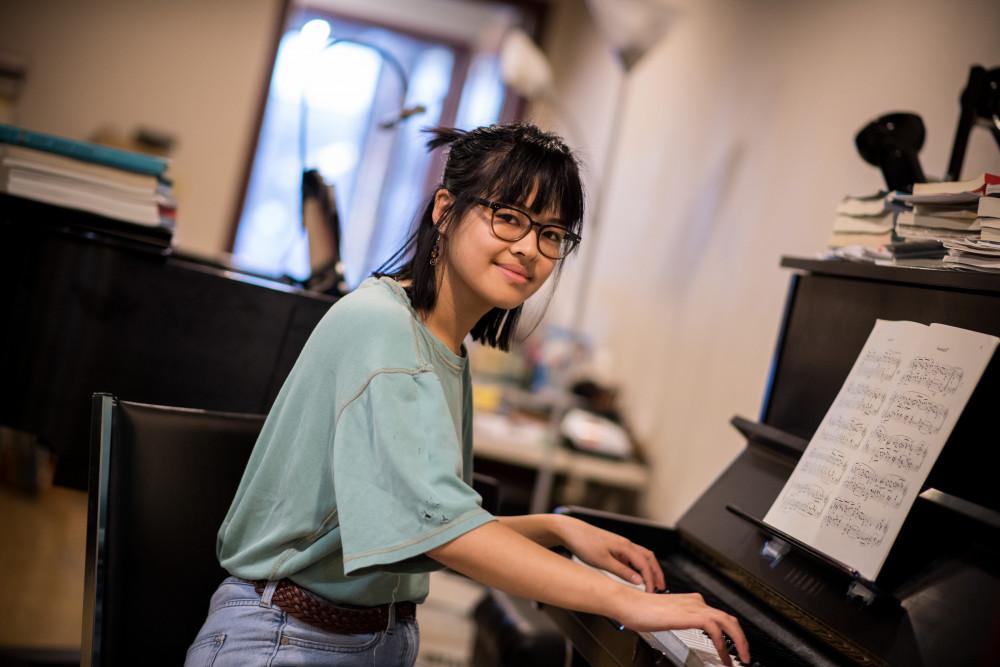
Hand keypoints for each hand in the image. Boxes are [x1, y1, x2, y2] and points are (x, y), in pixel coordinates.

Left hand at [554, 516, 664, 592]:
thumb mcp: (603, 561)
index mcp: (625, 546)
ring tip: (650, 582)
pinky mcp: (614, 547)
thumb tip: (638, 580)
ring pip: (641, 556)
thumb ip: (621, 571)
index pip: (645, 565)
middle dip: (656, 573)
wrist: (571, 531)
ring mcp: (620, 545)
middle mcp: (625, 544)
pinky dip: (637, 566)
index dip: (650, 579)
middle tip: (661, 587)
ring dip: (648, 569)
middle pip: (648, 558)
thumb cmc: (584, 543)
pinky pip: (631, 557)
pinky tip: (633, 575)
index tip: (651, 592)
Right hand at [617, 589, 750, 666]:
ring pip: (727, 622)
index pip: (719, 617)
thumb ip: (679, 621)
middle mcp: (696, 602)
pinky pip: (714, 628)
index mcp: (691, 602)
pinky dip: (723, 642)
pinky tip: (722, 654)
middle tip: (745, 656)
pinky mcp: (689, 614)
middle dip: (741, 639)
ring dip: (738, 642)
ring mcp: (693, 607)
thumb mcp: (666, 618)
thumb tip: (684, 630)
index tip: (732, 650)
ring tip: (740, 659)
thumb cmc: (640, 611)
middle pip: (729, 618)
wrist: (628, 604)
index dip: (730, 634)